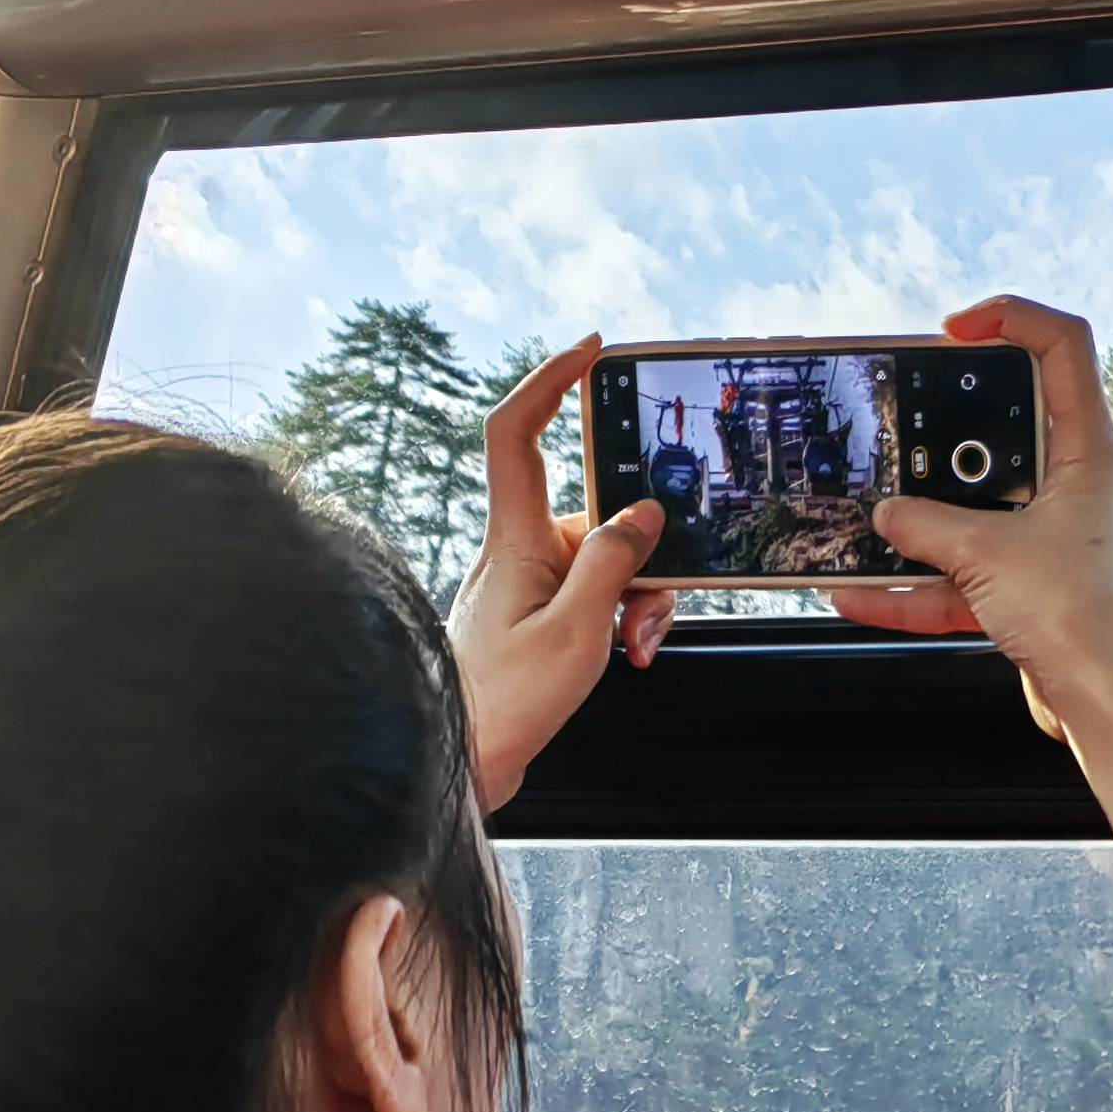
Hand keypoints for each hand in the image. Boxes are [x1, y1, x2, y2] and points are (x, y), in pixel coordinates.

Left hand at [447, 337, 674, 807]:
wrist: (464, 760)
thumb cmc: (504, 703)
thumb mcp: (578, 632)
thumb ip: (613, 562)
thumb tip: (642, 513)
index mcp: (515, 538)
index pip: (519, 432)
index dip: (551, 380)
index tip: (592, 352)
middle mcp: (519, 548)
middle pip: (594, 509)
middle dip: (640, 548)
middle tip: (649, 607)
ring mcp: (529, 580)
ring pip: (605, 557)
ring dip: (636, 596)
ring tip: (635, 646)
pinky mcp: (539, 610)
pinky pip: (594, 590)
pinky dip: (621, 616)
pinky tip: (627, 653)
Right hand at [843, 298, 1112, 748]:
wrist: (1106, 708)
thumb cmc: (1083, 623)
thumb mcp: (986, 558)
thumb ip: (927, 528)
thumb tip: (889, 515)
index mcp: (1093, 454)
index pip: (1065, 349)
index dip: (1012, 320)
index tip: (956, 329)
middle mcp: (1085, 488)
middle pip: (1013, 429)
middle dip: (950, 433)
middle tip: (907, 423)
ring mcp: (1062, 539)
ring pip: (984, 511)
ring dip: (927, 520)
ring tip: (871, 517)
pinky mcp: (1040, 587)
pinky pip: (973, 573)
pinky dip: (922, 585)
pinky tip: (863, 593)